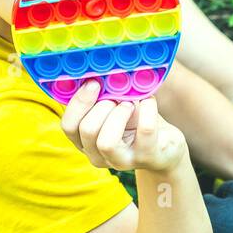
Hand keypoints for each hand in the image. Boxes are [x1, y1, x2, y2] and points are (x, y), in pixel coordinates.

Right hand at [60, 83, 186, 172]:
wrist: (164, 146)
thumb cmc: (135, 122)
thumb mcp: (114, 107)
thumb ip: (101, 95)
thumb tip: (98, 70)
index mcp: (84, 141)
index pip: (68, 126)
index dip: (78, 102)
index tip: (93, 83)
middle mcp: (98, 156)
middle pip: (86, 130)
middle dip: (102, 105)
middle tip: (116, 96)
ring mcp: (122, 161)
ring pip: (106, 141)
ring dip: (119, 113)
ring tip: (130, 103)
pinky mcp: (147, 157)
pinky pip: (145, 130)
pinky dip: (147, 109)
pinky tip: (149, 101)